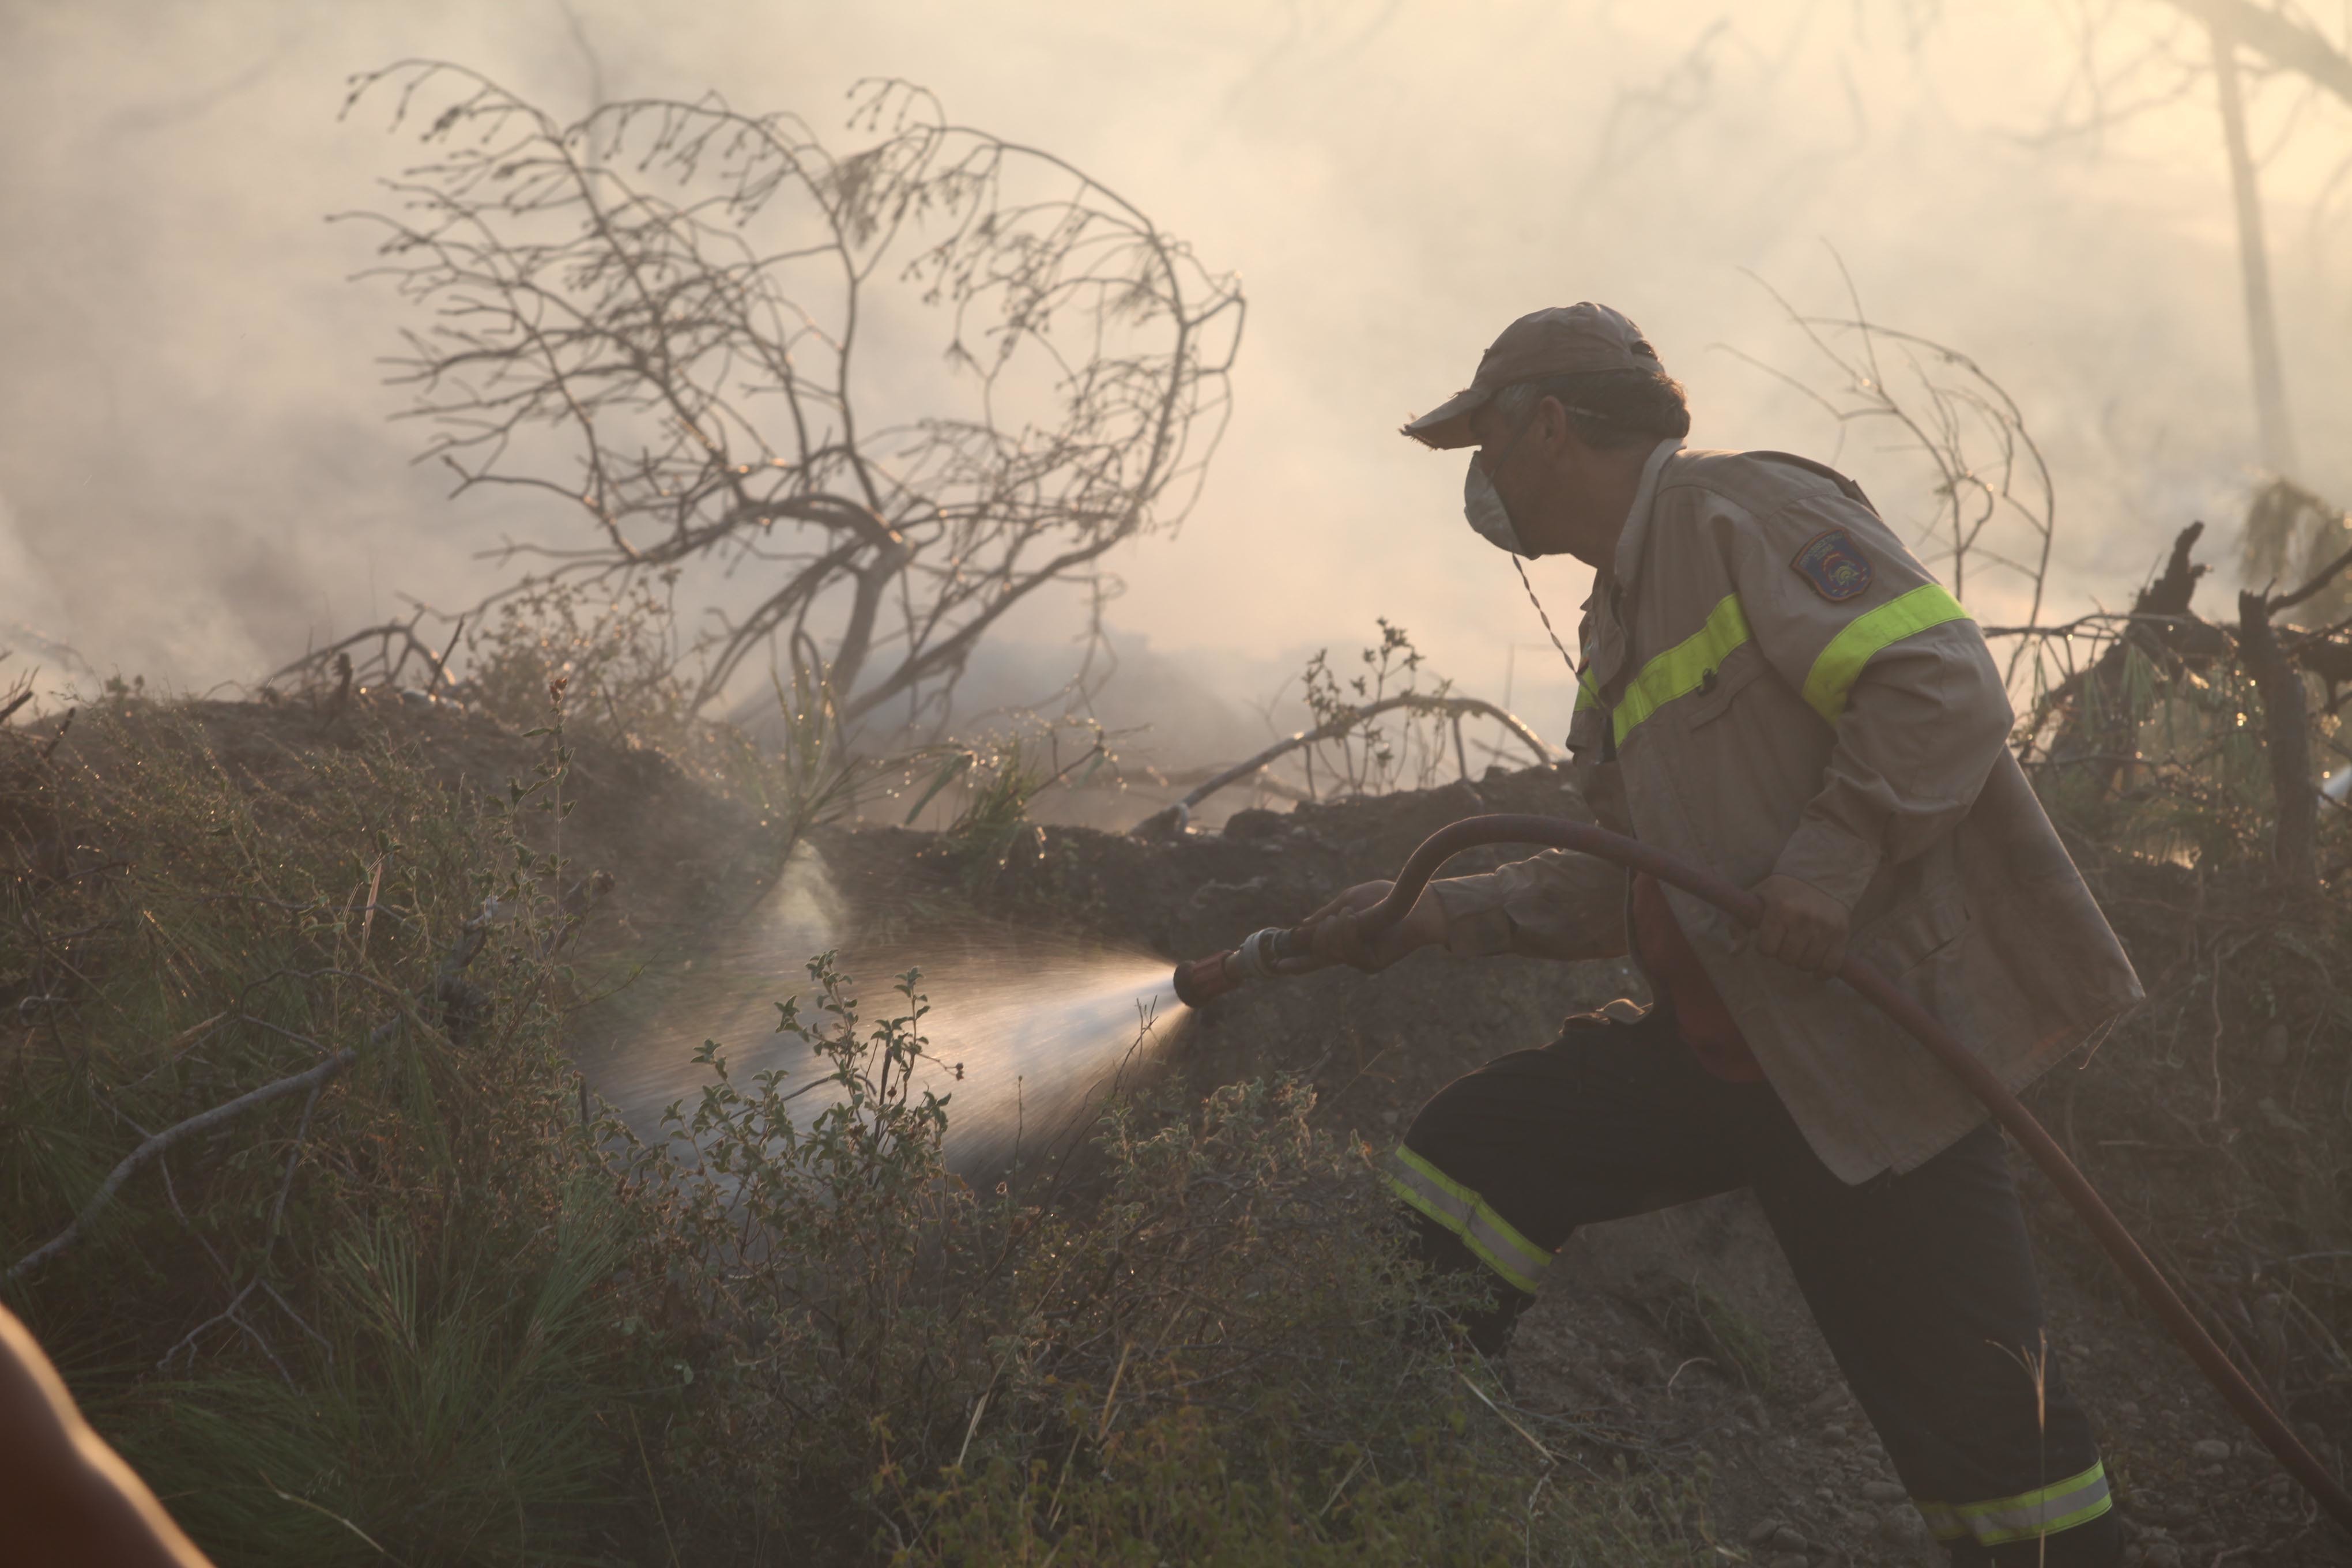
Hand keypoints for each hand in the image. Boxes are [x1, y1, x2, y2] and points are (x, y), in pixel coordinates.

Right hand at [1296, 879, 1446, 972]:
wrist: (1413, 901)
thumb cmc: (1383, 897)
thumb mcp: (1348, 900)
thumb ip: (1325, 915)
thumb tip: (1301, 928)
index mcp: (1341, 939)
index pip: (1314, 954)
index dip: (1296, 962)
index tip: (1277, 966)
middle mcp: (1349, 953)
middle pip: (1317, 954)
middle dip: (1318, 935)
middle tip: (1335, 918)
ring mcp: (1360, 960)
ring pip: (1329, 953)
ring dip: (1334, 931)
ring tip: (1350, 914)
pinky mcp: (1372, 964)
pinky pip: (1347, 953)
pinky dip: (1347, 933)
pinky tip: (1355, 920)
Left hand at [1748, 874, 1848, 977]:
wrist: (1819, 878)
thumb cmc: (1781, 892)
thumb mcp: (1755, 900)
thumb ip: (1739, 925)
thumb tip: (1734, 953)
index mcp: (1780, 909)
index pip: (1766, 949)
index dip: (1765, 947)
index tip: (1769, 937)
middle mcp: (1803, 918)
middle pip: (1787, 958)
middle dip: (1783, 954)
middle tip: (1786, 941)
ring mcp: (1824, 927)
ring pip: (1807, 964)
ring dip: (1801, 962)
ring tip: (1800, 948)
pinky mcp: (1841, 934)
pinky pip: (1831, 965)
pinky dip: (1822, 972)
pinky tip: (1816, 968)